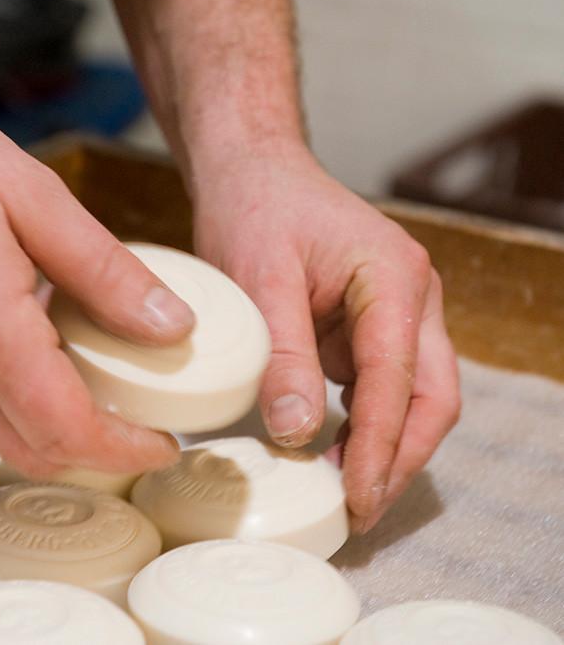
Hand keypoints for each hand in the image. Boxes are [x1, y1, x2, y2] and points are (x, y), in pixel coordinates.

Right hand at [0, 55, 193, 476]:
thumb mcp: (33, 194)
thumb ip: (105, 270)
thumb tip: (170, 324)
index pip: (66, 430)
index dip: (124, 448)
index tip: (164, 442)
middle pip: (31, 449)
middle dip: (95, 449)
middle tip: (141, 415)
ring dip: (53, 417)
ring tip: (95, 363)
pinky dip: (11, 388)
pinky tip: (31, 333)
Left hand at [191, 141, 460, 532]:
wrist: (249, 171)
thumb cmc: (254, 207)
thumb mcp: (259, 279)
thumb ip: (282, 354)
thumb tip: (297, 433)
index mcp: (393, 276)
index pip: (398, 378)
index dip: (380, 445)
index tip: (355, 496)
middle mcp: (409, 295)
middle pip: (430, 395)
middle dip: (398, 456)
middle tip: (357, 508)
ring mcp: (393, 309)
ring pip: (411, 394)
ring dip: (383, 444)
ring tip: (342, 492)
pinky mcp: (367, 322)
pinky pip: (378, 382)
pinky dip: (362, 420)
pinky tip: (329, 449)